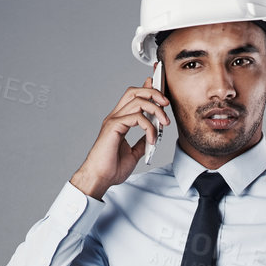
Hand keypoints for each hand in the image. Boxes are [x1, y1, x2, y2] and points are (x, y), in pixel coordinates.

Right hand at [70, 78, 170, 198]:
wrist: (99, 178)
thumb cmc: (111, 168)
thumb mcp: (133, 154)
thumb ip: (141, 143)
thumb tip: (151, 137)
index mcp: (118, 121)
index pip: (133, 97)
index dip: (146, 88)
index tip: (159, 86)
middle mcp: (115, 117)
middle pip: (135, 92)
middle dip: (153, 93)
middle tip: (166, 104)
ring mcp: (113, 120)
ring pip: (138, 101)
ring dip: (156, 110)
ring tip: (164, 123)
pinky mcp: (114, 126)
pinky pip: (137, 117)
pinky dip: (149, 127)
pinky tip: (151, 139)